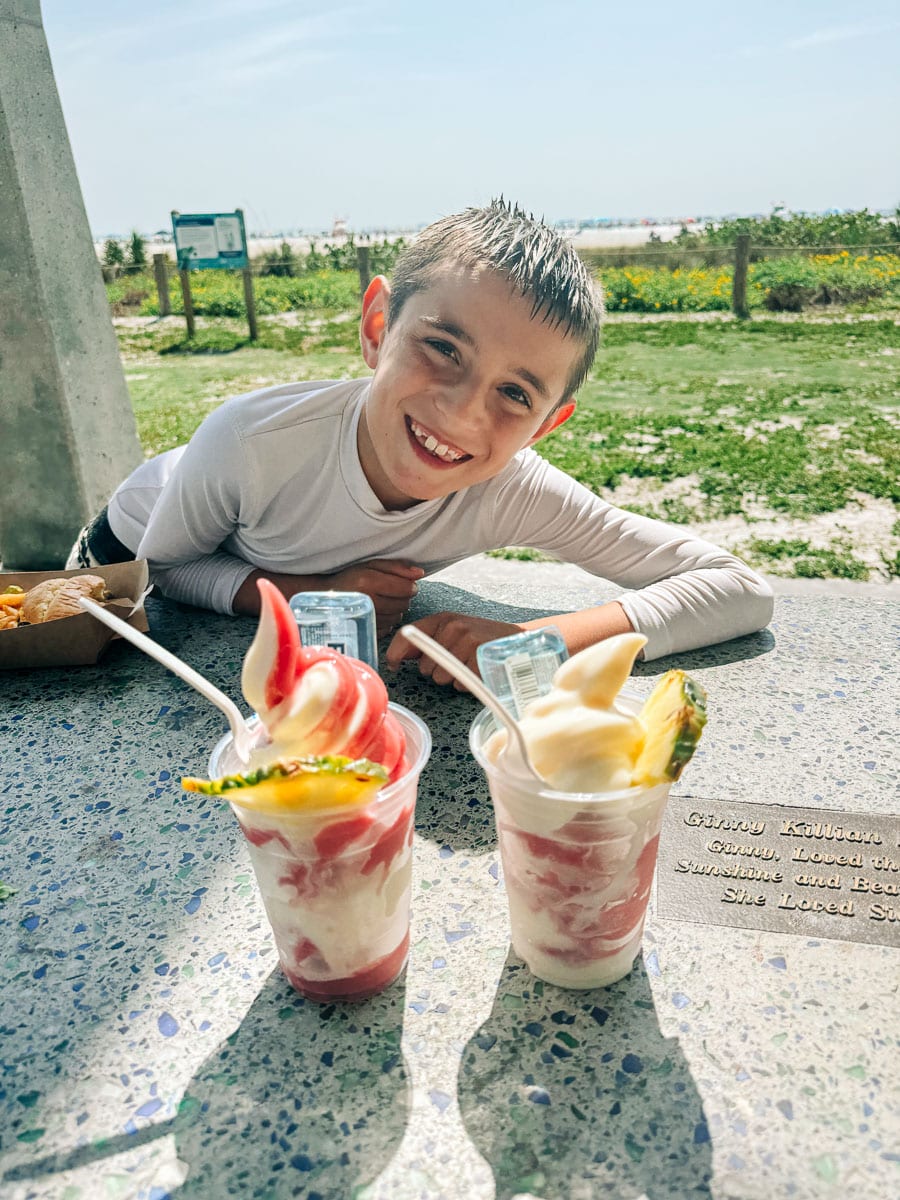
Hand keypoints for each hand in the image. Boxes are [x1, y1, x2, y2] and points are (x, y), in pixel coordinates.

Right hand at [328, 560, 423, 636]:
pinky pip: (389, 628)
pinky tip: (377, 612)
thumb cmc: (349, 579)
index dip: (410, 586)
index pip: (407, 588)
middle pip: (404, 603)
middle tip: (390, 592)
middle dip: (402, 597)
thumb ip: (396, 567)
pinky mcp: (365, 631)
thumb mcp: (370, 565)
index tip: (405, 584)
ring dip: (395, 609)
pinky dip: (387, 621)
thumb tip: (419, 573)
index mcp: (369, 581)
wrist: (325, 597)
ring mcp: (367, 618)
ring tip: (381, 601)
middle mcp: (368, 601)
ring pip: (398, 617)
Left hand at [385, 612, 524, 688]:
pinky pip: (459, 683)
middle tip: (456, 662)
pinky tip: (476, 671)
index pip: (408, 635)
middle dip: (436, 670)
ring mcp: (466, 641)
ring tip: (468, 665)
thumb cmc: (483, 639)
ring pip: (440, 677)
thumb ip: (428, 641)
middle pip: (424, 667)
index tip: (392, 664)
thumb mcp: (455, 632)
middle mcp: (452, 626)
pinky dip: (466, 683)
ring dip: (452, 678)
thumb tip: (399, 656)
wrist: (519, 640)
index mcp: (443, 619)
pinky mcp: (478, 657)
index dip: (395, 652)